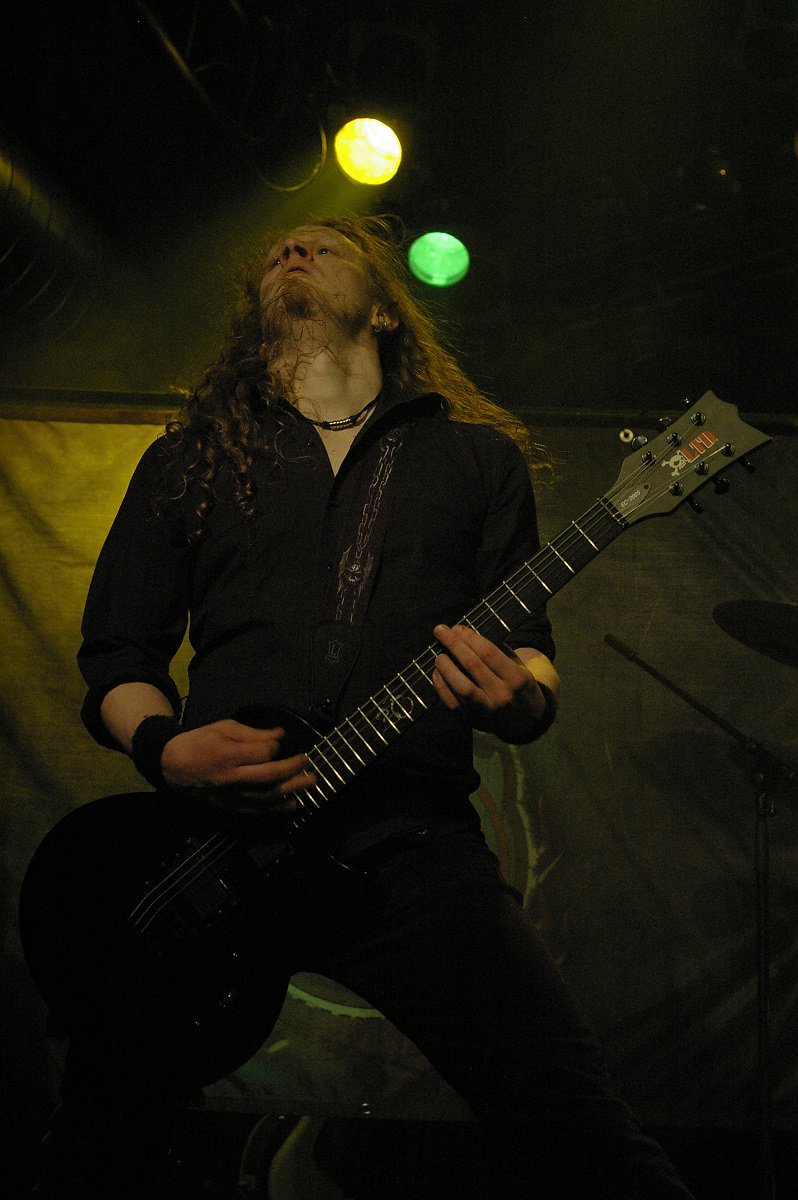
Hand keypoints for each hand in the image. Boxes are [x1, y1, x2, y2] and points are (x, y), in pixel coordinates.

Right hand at [160, 719, 313, 814]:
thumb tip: (280, 735)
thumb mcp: (224, 729)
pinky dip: (277, 809)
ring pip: (266, 798)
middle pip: (269, 778)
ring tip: (309, 783)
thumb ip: (254, 734)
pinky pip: (258, 811)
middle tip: (309, 764)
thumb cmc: (200, 742)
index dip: (275, 748)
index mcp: (228, 756)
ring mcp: (232, 796)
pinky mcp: (231, 807)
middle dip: (292, 771)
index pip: (262, 754)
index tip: (280, 743)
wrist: (174, 766)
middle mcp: (231, 779)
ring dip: (291, 791)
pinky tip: (293, 804)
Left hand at [432, 624, 552, 743]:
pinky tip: (437, 673)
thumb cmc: (519, 687)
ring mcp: (486, 710)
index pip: (488, 653)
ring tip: (439, 655)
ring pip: (461, 687)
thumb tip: (466, 634)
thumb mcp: (519, 667)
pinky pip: (452, 703)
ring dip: (446, 668)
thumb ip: (498, 651)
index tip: (457, 628)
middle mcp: (501, 694)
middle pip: (472, 665)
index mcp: (516, 678)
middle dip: (454, 644)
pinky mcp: (473, 720)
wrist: (526, 721)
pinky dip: (441, 686)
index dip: (470, 638)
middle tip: (440, 631)